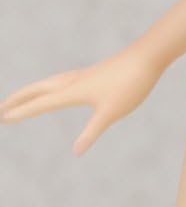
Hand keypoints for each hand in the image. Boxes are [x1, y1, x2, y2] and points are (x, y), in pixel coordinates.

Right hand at [0, 44, 161, 154]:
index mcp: (74, 90)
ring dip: (33, 91)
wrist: (149, 55)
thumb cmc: (131, 83)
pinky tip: (58, 89)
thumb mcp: (111, 112)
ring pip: (51, 82)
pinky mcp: (94, 73)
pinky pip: (63, 80)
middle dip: (19, 99)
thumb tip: (76, 151)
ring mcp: (84, 75)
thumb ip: (92, 132)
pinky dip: (51, 86)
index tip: (3, 118)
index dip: (22, 112)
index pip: (41, 103)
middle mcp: (75, 80)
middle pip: (39, 89)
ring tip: (22, 97)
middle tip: (1, 108)